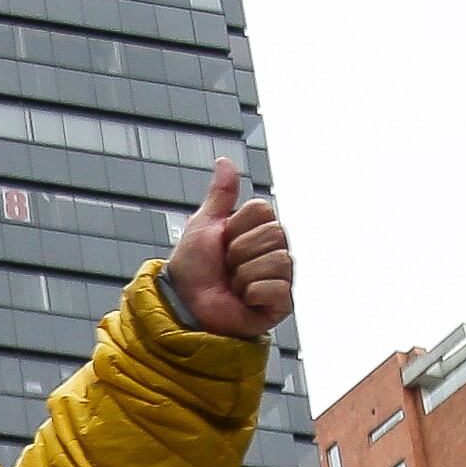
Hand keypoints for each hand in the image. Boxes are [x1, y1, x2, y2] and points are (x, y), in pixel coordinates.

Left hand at [164, 154, 293, 339]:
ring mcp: (279, 277)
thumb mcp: (203, 225)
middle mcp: (274, 251)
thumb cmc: (193, 269)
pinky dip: (254, 293)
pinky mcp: (280, 303)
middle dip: (240, 251)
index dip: (237, 226)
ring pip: (278, 259)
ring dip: (244, 273)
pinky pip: (278, 287)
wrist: (185, 305)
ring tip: (233, 284)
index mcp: (259, 231)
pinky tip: (244, 299)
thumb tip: (224, 161)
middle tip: (227, 266)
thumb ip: (220, 194)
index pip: (263, 210)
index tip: (223, 242)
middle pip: (274, 233)